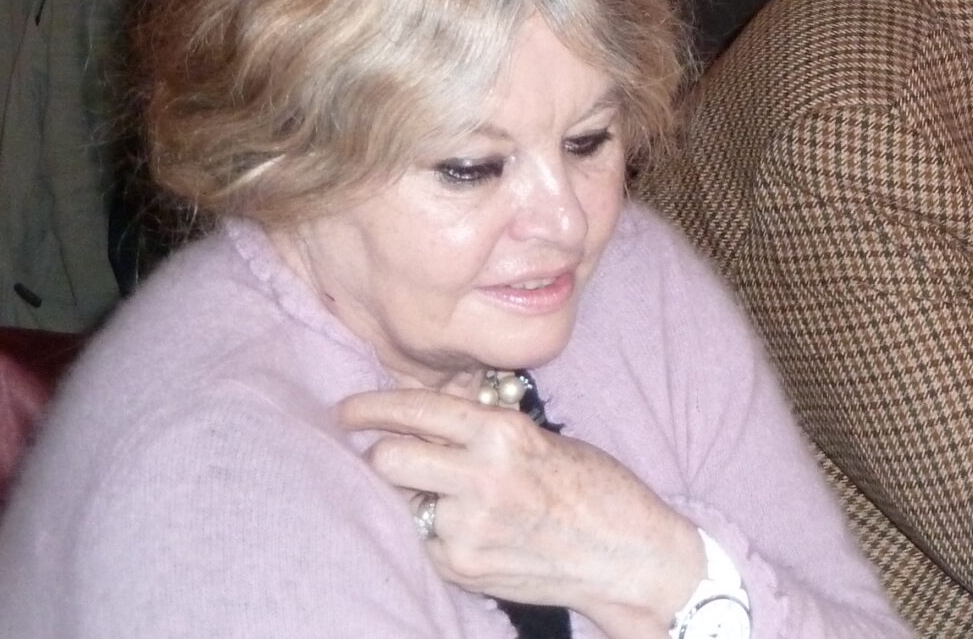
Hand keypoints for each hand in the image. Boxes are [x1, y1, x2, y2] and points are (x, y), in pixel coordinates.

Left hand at [341, 387, 703, 638]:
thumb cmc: (593, 486)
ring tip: (449, 496)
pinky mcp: (462, 566)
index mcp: (503, 433)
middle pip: (388, 458)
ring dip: (416, 495)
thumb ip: (484, 426)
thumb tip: (433, 405)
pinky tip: (470, 527)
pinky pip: (424, 538)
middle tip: (395, 454)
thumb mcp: (539, 438)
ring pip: (403, 501)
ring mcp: (467, 528)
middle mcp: (479, 477)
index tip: (350, 409)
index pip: (418, 411)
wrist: (623, 554)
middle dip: (386, 453)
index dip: (373, 407)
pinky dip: (436, 528)